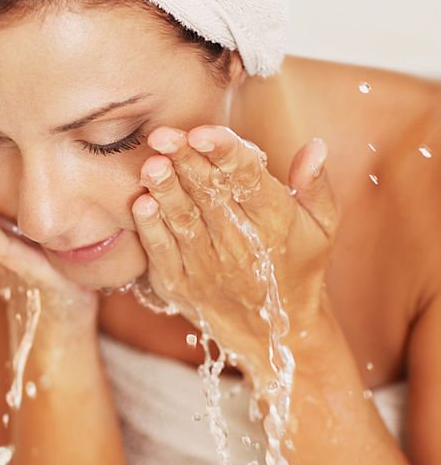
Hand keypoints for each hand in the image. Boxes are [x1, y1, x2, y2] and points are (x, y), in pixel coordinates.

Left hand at [131, 125, 339, 379]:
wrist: (273, 332)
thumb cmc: (298, 266)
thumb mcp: (322, 228)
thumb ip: (316, 185)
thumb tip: (315, 144)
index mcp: (275, 222)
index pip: (248, 180)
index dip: (225, 154)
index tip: (203, 132)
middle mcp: (240, 245)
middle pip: (209, 195)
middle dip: (185, 162)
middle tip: (163, 134)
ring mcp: (207, 267)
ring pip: (183, 221)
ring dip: (165, 191)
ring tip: (151, 163)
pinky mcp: (180, 284)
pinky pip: (163, 253)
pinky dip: (151, 229)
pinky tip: (141, 204)